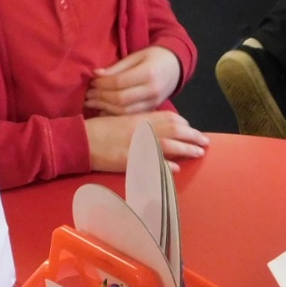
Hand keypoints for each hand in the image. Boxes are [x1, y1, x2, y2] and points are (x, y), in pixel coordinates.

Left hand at [85, 46, 181, 114]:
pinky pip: (130, 116)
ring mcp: (154, 103)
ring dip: (105, 107)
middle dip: (101, 97)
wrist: (175, 67)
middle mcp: (153, 90)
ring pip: (124, 111)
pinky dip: (114, 114)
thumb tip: (96, 74)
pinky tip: (103, 110)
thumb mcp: (136, 56)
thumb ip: (117, 67)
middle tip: (88, 94)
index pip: (119, 82)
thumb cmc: (154, 57)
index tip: (91, 81)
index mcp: (149, 73)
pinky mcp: (152, 110)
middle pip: (121, 99)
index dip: (102, 83)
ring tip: (91, 102)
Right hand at [85, 111, 208, 173]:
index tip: (192, 130)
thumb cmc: (100, 129)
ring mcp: (136, 144)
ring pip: (169, 145)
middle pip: (174, 130)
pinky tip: (177, 168)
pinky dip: (167, 165)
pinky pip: (153, 162)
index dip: (184, 124)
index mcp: (140, 118)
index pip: (169, 118)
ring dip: (187, 149)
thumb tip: (161, 129)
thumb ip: (142, 123)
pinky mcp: (129, 160)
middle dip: (192, 136)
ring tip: (199, 153)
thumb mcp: (123, 120)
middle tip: (205, 142)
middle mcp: (142, 129)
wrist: (80, 140)